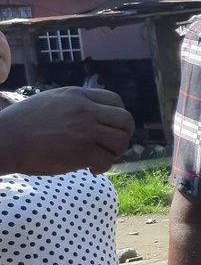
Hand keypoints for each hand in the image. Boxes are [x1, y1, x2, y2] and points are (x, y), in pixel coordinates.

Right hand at [0, 87, 133, 173]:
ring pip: (121, 141)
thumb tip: (97, 114)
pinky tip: (92, 169)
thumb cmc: (23, 124)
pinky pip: (108, 159)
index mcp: (77, 95)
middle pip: (126, 120)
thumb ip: (75, 104)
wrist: (5, 139)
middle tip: (111, 146)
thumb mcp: (51, 101)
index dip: (118, 117)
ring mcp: (84, 130)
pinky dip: (104, 166)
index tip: (110, 128)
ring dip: (115, 153)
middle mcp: (85, 110)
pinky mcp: (82, 150)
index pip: (116, 101)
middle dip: (124, 135)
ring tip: (100, 157)